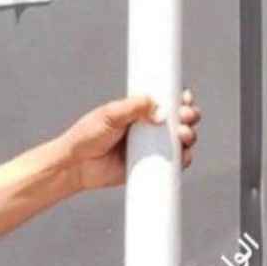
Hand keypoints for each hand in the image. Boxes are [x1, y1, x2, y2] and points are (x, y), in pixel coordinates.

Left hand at [59, 90, 201, 191]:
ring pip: (181, 140)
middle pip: (180, 119)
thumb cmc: (88, 135)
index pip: (167, 100)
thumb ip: (133, 108)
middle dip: (190, 115)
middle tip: (185, 116)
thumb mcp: (109, 115)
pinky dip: (184, 159)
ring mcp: (152, 147)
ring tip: (183, 135)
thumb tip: (161, 111)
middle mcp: (150, 127)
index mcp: (141, 110)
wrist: (77, 165)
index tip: (186, 98)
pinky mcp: (152, 167)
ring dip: (190, 135)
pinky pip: (174, 163)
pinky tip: (184, 155)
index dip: (181, 99)